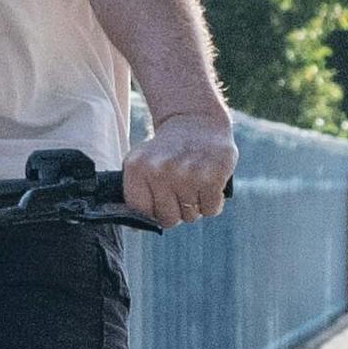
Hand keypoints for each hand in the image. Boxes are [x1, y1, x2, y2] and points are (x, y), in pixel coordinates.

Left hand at [125, 112, 240, 230]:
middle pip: (168, 218)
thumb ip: (138, 194)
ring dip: (195, 204)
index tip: (161, 196)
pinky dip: (212, 202)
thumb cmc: (168, 151)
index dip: (154, 209)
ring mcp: (186, 173)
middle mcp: (159, 170)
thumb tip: (135, 228)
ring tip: (195, 182)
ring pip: (191, 216)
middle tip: (182, 188)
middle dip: (177, 209)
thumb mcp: (144, 164)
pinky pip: (210, 210)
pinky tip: (209, 183)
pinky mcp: (211, 176)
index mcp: (136, 167)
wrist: (196, 120)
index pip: (141, 211)